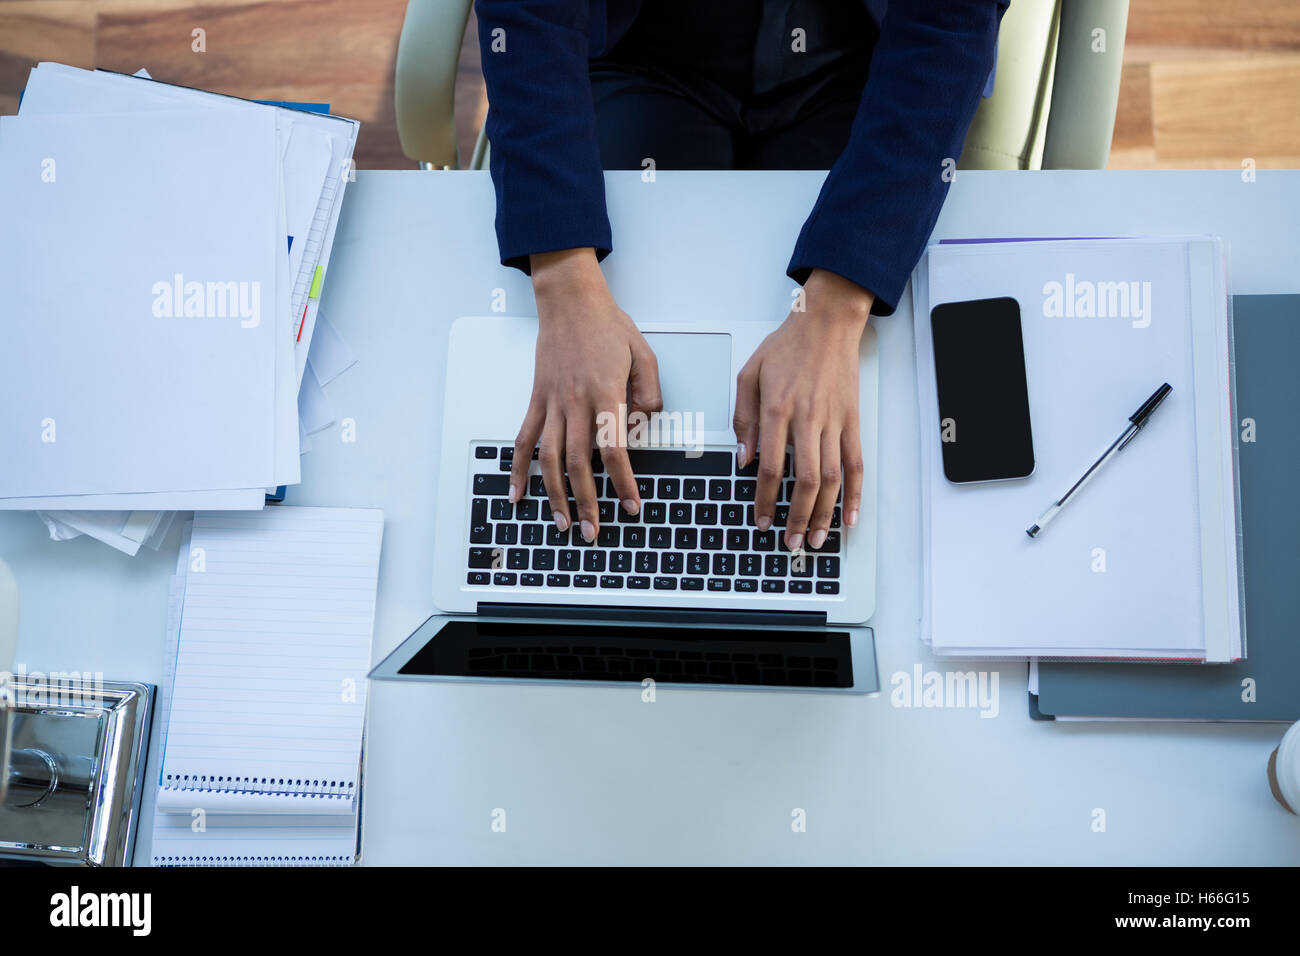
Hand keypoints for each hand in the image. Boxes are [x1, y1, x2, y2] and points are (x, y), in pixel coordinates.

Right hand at [508, 248, 662, 541]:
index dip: (622, 482)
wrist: (569, 302)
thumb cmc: (607, 326)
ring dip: (554, 495)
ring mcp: (551, 403)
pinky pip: (524, 440)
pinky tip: (518, 494)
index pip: (614, 449)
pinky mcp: (536, 401)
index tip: (631, 505)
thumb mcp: (645, 353)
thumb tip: (646, 421)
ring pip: (549, 458)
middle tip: (594, 531)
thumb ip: (649, 391)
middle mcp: (575, 402)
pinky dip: (518, 469)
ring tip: (562, 523)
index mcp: (605, 393)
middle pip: (578, 462)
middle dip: (587, 502)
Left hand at [733, 268, 870, 550]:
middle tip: (790, 542)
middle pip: (806, 480)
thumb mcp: (749, 375)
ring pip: (833, 478)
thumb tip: (744, 460)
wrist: (826, 323)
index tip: (761, 521)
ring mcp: (834, 422)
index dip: (766, 500)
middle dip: (797, 517)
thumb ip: (743, 419)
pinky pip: (856, 464)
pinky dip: (855, 494)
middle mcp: (808, 419)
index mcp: (778, 409)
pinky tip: (851, 517)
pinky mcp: (852, 421)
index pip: (771, 467)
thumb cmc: (786, 347)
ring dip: (825, 514)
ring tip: (817, 539)